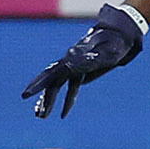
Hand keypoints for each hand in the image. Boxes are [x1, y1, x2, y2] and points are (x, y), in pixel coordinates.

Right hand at [23, 3, 147, 118]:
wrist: (122, 32)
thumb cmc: (116, 42)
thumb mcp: (106, 52)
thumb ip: (89, 60)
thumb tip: (70, 65)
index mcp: (74, 57)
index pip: (53, 73)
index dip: (39, 84)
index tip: (26, 94)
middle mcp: (71, 60)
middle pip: (52, 80)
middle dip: (41, 95)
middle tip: (33, 110)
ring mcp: (75, 65)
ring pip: (58, 85)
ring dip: (50, 100)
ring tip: (41, 116)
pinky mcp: (81, 70)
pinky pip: (70, 87)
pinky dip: (66, 100)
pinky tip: (63, 114)